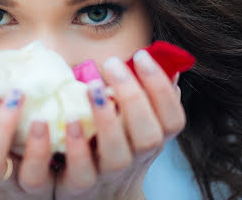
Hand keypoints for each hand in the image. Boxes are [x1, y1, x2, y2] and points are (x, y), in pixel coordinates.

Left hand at [54, 50, 184, 199]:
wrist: (96, 194)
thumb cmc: (115, 145)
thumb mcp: (135, 124)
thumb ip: (148, 97)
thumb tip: (168, 64)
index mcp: (152, 140)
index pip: (172, 118)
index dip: (160, 88)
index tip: (141, 55)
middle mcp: (135, 159)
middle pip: (148, 135)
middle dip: (133, 96)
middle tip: (112, 63)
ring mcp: (108, 174)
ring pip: (117, 156)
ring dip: (107, 120)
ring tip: (92, 87)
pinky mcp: (80, 186)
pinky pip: (81, 172)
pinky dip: (76, 146)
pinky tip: (69, 119)